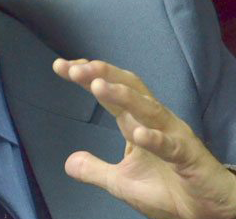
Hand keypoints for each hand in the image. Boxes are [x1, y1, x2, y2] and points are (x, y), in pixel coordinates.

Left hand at [53, 58, 235, 218]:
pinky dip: (154, 138)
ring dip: (123, 96)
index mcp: (136, 122)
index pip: (109, 91)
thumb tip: (69, 161)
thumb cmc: (170, 191)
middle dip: (101, 75)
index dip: (87, 77)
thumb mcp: (122, 182)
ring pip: (147, 108)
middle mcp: (155, 121)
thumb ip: (96, 169)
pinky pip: (170, 145)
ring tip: (98, 86)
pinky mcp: (189, 158)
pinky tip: (137, 133)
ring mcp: (173, 136)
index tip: (61, 66)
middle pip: (127, 88)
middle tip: (75, 68)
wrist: (208, 215)